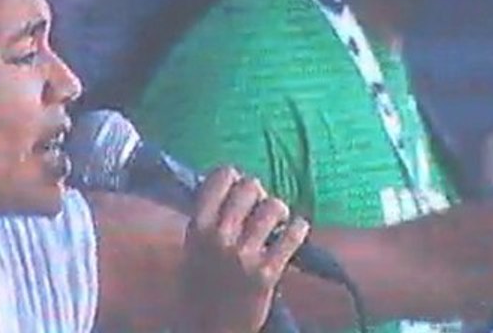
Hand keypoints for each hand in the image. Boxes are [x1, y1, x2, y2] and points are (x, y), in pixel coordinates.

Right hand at [176, 167, 309, 332]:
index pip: (222, 176)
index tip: (239, 190)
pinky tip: (295, 234)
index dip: (235, 178)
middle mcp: (219, 236)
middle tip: (260, 208)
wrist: (211, 330)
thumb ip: (209, 216)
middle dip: (259, 194)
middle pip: (250, 186)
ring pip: (274, 206)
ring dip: (279, 212)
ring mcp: (243, 255)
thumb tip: (236, 182)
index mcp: (197, 226)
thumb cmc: (202, 286)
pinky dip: (299, 230)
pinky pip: (294, 234)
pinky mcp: (267, 273)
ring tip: (277, 224)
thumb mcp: (193, 247)